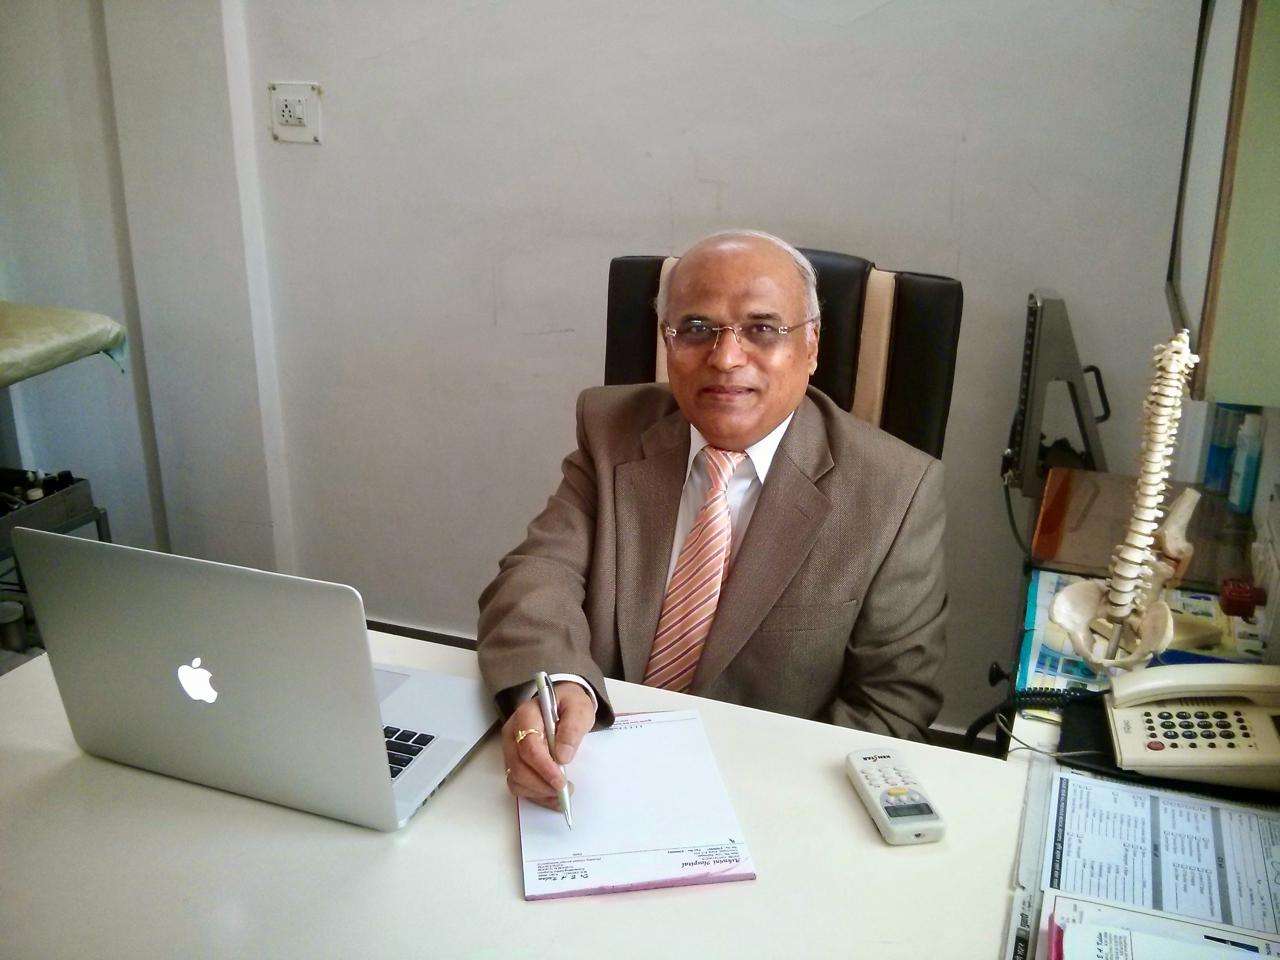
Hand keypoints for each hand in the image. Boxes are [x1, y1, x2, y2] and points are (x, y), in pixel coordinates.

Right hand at [501, 681, 594, 809]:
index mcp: (526, 715)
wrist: (563, 705)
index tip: (561, 781)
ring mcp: (511, 749)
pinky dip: (536, 795)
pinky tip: (553, 796)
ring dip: (538, 792)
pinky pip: (519, 785)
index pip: (528, 745)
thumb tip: (562, 756)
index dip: (544, 767)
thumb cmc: (569, 705)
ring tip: (561, 792)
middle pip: (518, 766)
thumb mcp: (579, 709)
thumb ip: (572, 728)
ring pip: (515, 779)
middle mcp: (512, 733)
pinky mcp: (514, 762)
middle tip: (565, 788)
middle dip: (541, 784)